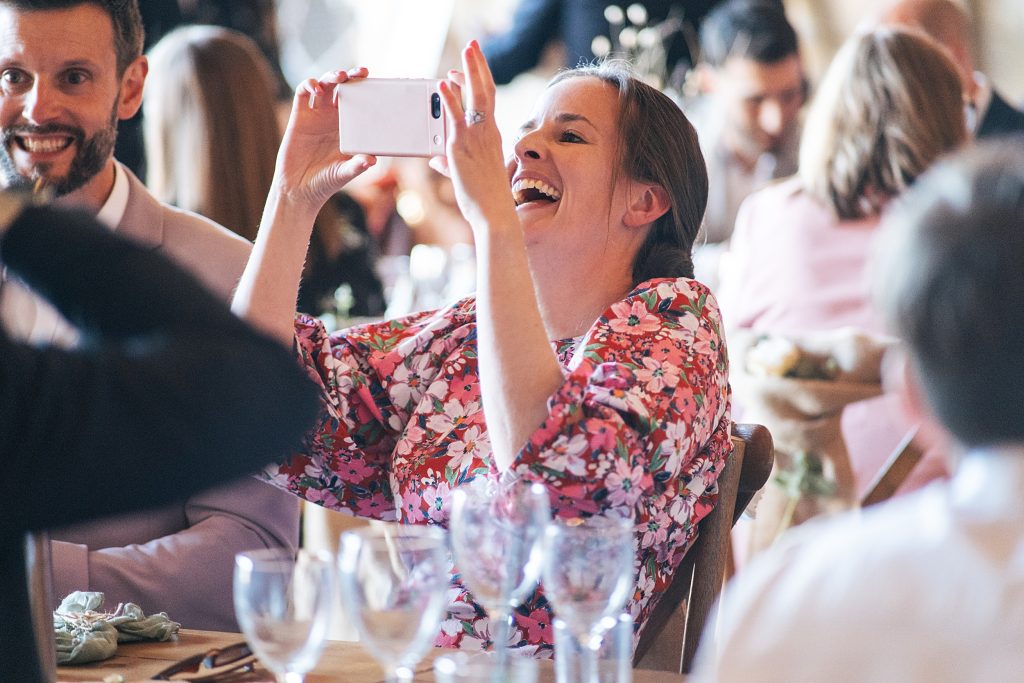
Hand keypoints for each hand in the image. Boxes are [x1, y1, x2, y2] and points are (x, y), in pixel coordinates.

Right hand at [274, 68, 377, 211]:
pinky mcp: (299, 117)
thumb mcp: (344, 173)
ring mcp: (316, 115)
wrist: (299, 190)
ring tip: (339, 77)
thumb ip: (357, 165)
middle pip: (343, 88)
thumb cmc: (326, 182)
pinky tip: (316, 88)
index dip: (366, 90)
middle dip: (351, 76)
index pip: (359, 102)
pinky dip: (308, 85)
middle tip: (360, 72)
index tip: (376, 82)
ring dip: (331, 77)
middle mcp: (333, 118)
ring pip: (324, 86)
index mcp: (349, 128)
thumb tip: (372, 159)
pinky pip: (302, 93)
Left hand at [434, 41, 514, 228]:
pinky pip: (455, 117)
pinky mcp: (462, 147)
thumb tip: (437, 160)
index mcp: (492, 136)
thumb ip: (450, 163)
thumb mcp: (466, 176)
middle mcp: (488, 132)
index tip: (465, 70)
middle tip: (473, 45)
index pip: (487, 101)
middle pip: (486, 90)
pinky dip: (450, 98)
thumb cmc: (485, 199)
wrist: (494, 214)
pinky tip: (442, 84)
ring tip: (465, 51)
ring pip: (475, 97)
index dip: (478, 81)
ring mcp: (476, 138)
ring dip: (469, 72)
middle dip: (479, 66)